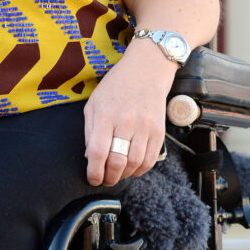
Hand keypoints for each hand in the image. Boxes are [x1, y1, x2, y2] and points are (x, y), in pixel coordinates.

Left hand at [83, 40, 176, 185]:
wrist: (147, 70)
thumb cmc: (116, 86)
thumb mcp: (94, 102)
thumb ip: (90, 130)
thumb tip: (90, 157)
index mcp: (105, 114)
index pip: (97, 151)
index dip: (93, 171)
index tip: (92, 178)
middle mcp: (126, 121)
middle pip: (117, 162)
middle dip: (108, 177)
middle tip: (105, 180)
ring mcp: (145, 126)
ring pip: (134, 164)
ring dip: (124, 175)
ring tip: (117, 174)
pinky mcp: (159, 130)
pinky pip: (150, 160)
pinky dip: (140, 170)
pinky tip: (132, 168)